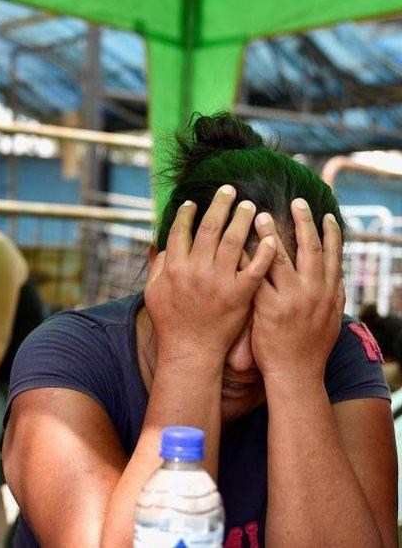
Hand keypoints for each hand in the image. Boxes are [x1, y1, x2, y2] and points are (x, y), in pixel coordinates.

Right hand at [144, 186, 276, 362]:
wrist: (191, 351)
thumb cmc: (170, 323)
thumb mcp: (153, 293)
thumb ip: (157, 266)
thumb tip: (159, 242)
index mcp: (174, 268)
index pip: (181, 231)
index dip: (188, 214)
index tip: (195, 202)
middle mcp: (196, 271)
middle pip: (210, 229)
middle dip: (221, 206)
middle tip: (231, 190)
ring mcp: (220, 282)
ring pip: (233, 242)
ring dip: (242, 220)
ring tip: (250, 206)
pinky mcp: (240, 295)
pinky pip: (255, 268)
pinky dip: (264, 252)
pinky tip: (270, 238)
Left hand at [251, 201, 343, 384]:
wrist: (296, 374)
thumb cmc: (311, 349)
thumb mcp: (331, 321)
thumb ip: (333, 297)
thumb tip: (338, 279)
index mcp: (330, 293)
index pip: (333, 257)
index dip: (330, 234)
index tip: (325, 214)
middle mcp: (314, 292)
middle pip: (310, 250)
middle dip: (303, 224)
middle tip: (296, 202)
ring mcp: (291, 299)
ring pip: (280, 259)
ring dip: (270, 235)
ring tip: (259, 215)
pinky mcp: (269, 308)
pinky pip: (255, 278)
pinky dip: (247, 260)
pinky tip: (238, 246)